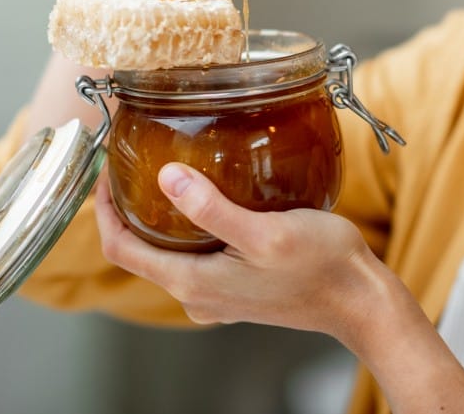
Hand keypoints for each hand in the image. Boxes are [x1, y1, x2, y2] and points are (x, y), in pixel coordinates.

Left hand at [94, 164, 381, 337]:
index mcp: (194, 283)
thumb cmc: (321, 266)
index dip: (103, 210)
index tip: (105, 170)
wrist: (360, 300)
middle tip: (131, 162)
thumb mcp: (265, 232)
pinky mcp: (236, 288)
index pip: (121, 249)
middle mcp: (197, 295)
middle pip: (139, 251)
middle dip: (127, 208)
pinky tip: (208, 200)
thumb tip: (167, 177)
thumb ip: (212, 208)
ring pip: (168, 253)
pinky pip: (196, 257)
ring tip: (165, 173)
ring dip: (158, 217)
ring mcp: (216, 295)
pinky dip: (189, 228)